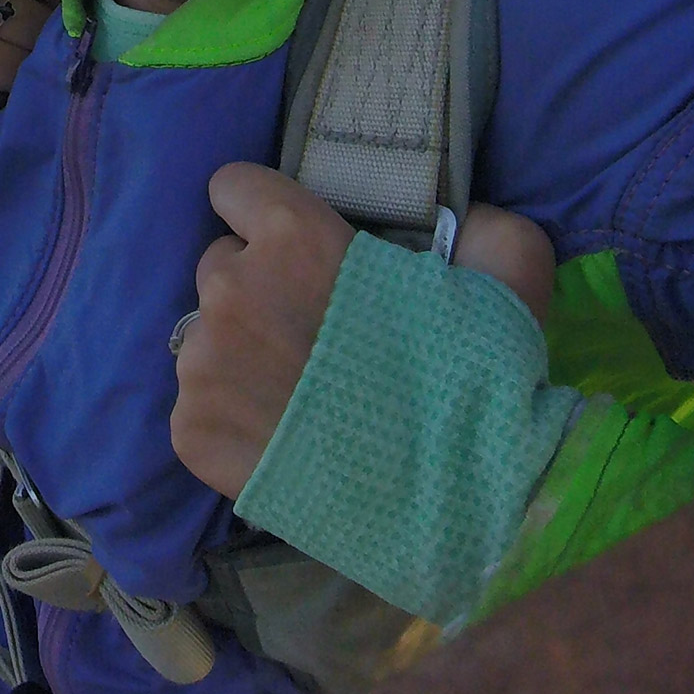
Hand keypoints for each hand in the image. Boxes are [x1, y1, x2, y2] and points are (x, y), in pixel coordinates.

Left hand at [171, 168, 559, 497]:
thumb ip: (479, 229)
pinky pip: (199, 404)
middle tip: (313, 334)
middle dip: (257, 289)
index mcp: (290, 234)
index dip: (266, 216)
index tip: (295, 248)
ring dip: (241, 354)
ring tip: (303, 397)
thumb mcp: (503, 282)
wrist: (453, 508)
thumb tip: (463, 214)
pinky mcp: (189, 429)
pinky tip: (283, 439)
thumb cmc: (472, 386)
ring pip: (206, 337)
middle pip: (220, 265)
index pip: (233, 185)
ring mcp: (203, 362)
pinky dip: (231, 418)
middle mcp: (231, 287)